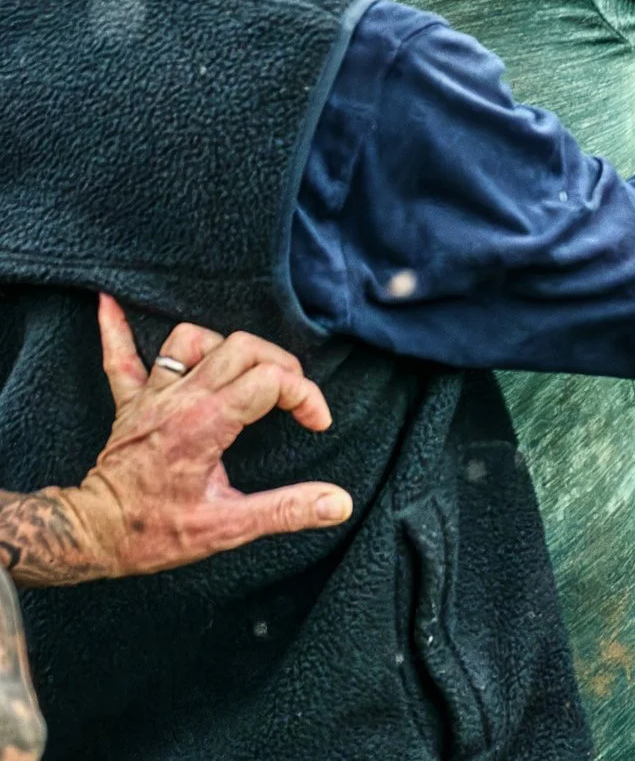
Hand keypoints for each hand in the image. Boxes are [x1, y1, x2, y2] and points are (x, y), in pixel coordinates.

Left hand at [23, 295, 351, 586]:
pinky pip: (119, 358)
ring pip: (192, 340)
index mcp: (205, 425)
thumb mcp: (227, 529)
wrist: (90, 537)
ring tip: (245, 371)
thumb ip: (286, 511)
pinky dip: (117, 328)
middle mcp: (179, 400)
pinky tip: (110, 302)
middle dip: (280, 365)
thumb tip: (339, 503)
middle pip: (242, 348)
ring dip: (226, 347)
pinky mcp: (129, 404)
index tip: (315, 424)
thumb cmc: (153, 534)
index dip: (306, 397)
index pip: (271, 382)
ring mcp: (151, 397)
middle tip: (292, 397)